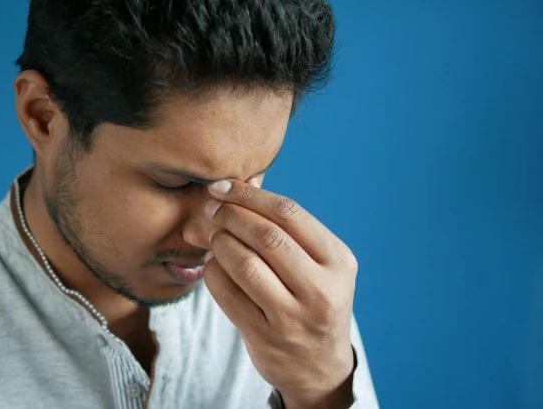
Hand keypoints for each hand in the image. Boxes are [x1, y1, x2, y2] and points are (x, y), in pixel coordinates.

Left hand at [202, 177, 357, 408]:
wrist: (319, 368)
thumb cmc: (311, 299)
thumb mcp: (313, 262)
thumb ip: (277, 224)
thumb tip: (235, 184)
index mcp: (338, 261)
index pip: (289, 213)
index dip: (250, 195)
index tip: (222, 186)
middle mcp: (321, 289)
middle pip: (266, 236)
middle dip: (231, 215)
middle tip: (212, 208)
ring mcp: (293, 317)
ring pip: (244, 264)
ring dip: (219, 242)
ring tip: (213, 235)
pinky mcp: (265, 338)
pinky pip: (227, 293)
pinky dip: (213, 271)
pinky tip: (212, 263)